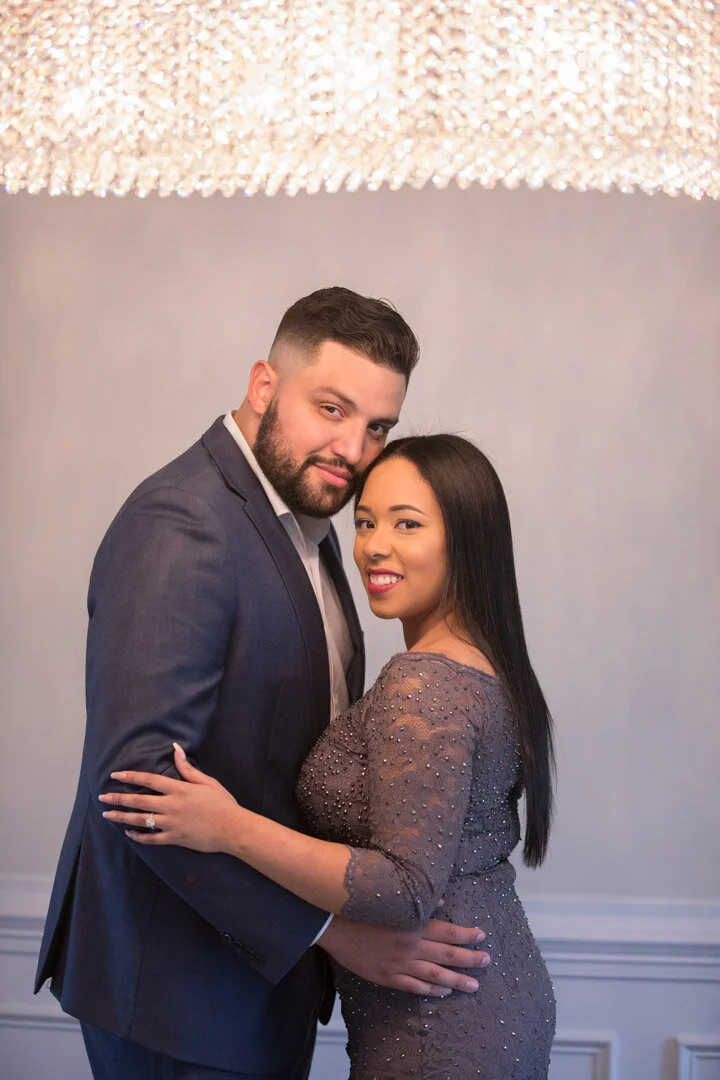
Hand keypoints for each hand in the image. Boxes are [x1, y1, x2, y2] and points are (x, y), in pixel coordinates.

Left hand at [99, 743, 240, 851]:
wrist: (232, 829)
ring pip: (141, 820)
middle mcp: (171, 806)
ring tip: (108, 814)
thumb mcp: (207, 781)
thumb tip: (175, 749)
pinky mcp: (174, 838)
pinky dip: (138, 836)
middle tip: (102, 797)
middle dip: (118, 798)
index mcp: (179, 789)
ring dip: (122, 817)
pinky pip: (151, 838)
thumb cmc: (222, 803)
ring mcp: (171, 824)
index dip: (131, 777)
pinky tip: (129, 832)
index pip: (149, 780)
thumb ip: (187, 768)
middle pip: (139, 801)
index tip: (115, 775)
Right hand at [319, 916, 489, 996]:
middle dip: (469, 959)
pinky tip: (443, 992)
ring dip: (456, 980)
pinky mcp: (386, 977)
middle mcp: (410, 946)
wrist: (332, 923)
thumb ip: (417, 901)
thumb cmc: (361, 906)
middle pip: (447, 955)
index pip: (447, 931)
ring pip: (435, 975)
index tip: (482, 935)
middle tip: (486, 961)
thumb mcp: (390, 898)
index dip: (466, 934)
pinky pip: (413, 987)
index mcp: (412, 924)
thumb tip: (441, 900)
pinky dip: (430, 990)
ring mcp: (399, 964)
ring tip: (473, 985)